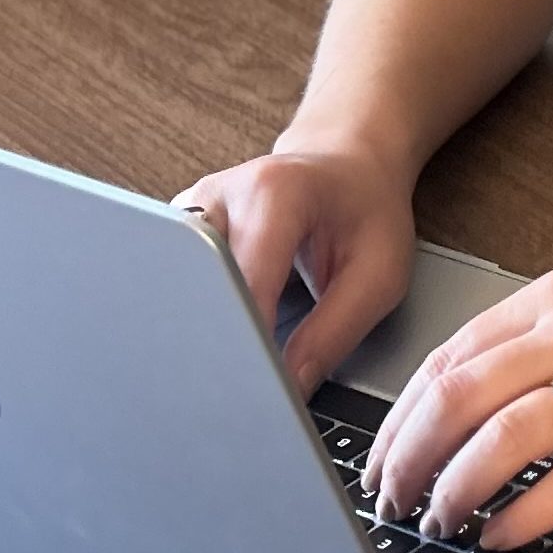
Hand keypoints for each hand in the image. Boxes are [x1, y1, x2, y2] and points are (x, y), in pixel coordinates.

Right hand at [173, 146, 414, 393]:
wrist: (349, 161)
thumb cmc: (367, 210)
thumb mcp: (378, 274)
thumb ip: (334, 335)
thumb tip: (289, 391)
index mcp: (273, 193)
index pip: (242, 283)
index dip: (248, 341)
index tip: (258, 386)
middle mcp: (220, 195)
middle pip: (195, 284)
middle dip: (214, 339)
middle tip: (237, 385)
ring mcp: (192, 209)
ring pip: (175, 285)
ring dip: (199, 326)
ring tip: (227, 358)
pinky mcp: (180, 228)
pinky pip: (174, 280)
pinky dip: (193, 312)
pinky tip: (213, 335)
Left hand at [361, 267, 552, 547]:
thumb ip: (537, 347)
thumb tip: (451, 417)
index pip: (448, 356)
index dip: (398, 418)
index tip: (376, 461)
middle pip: (459, 396)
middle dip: (408, 459)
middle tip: (388, 504)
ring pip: (502, 440)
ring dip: (455, 492)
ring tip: (439, 525)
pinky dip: (521, 516)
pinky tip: (500, 537)